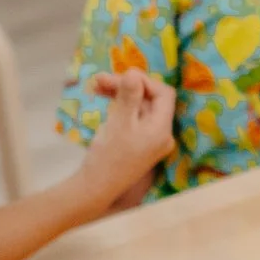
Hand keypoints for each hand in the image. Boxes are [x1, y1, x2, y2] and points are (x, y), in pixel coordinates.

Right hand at [80, 69, 175, 209]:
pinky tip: (104, 97)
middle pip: (149, 100)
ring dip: (120, 94)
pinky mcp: (138, 143)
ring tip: (97, 85)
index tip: (122, 77)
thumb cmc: (108, 155)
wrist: (95, 187)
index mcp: (162, 129)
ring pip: (139, 108)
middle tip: (100, 79)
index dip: (144, 81)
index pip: (163, 94)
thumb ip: (129, 95)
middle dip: (127, 86)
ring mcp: (150, 140)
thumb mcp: (119, 121)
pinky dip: (120, 107)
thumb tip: (134, 72)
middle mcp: (161, 134)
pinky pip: (133, 119)